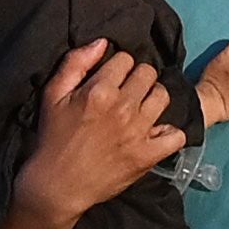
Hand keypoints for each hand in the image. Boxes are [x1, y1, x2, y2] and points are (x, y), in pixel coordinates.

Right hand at [16, 43, 183, 227]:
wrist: (57, 185)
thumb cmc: (53, 138)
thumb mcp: (52, 95)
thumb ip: (75, 63)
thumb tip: (103, 42)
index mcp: (100, 90)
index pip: (125, 58)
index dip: (117, 67)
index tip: (110, 80)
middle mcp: (123, 108)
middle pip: (148, 73)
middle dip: (137, 78)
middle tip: (126, 93)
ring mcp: (139, 132)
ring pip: (163, 96)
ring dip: (152, 99)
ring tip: (140, 110)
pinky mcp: (148, 155)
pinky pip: (176, 135)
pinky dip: (168, 133)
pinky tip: (154, 133)